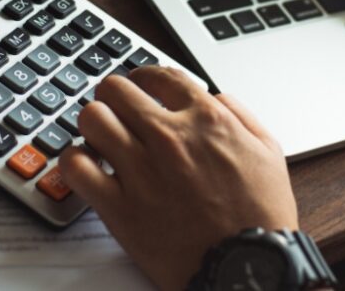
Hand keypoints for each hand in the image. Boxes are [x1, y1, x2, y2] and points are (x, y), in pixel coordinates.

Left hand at [59, 66, 298, 289]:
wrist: (247, 269)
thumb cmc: (260, 217)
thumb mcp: (269, 153)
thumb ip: (241, 115)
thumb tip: (215, 96)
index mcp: (207, 121)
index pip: (160, 75)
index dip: (146, 76)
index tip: (142, 84)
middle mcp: (170, 138)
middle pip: (117, 89)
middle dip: (115, 95)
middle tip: (116, 107)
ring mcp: (141, 171)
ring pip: (92, 118)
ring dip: (94, 123)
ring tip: (101, 136)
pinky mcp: (119, 207)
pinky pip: (76, 166)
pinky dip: (75, 161)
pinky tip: (88, 166)